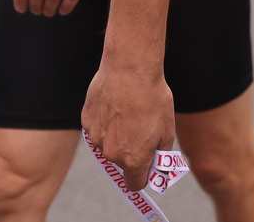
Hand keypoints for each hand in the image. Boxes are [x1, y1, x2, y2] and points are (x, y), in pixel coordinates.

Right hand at [83, 62, 176, 193]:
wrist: (130, 69)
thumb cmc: (153, 97)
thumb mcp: (167, 129)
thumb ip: (161, 155)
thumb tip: (158, 168)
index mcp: (133, 160)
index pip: (134, 184)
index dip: (143, 176)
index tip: (147, 166)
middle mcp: (112, 154)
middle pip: (121, 162)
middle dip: (131, 151)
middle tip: (140, 128)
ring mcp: (96, 138)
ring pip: (107, 144)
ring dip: (116, 135)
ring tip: (127, 112)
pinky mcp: (86, 121)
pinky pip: (97, 128)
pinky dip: (105, 121)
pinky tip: (115, 104)